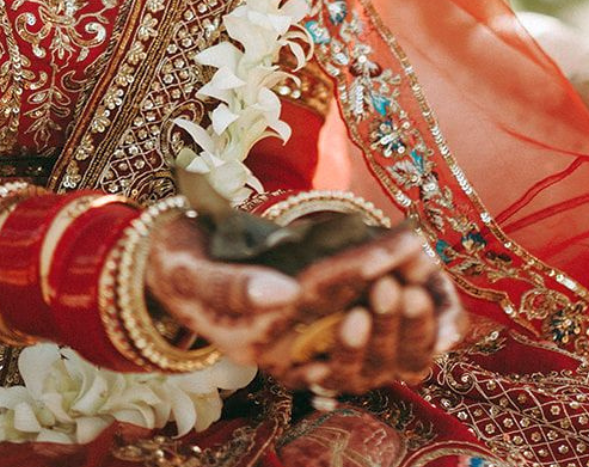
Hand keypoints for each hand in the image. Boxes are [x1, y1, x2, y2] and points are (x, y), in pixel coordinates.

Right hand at [147, 214, 464, 387]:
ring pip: (354, 322)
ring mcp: (293, 343)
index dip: (367, 264)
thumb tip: (284, 292)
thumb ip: (234, 285)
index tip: (407, 240)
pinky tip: (405, 278)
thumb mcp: (190, 271)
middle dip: (389, 277)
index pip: (323, 292)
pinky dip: (380, 303)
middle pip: (347, 307)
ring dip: (391, 296)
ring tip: (422, 260)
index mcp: (256, 336)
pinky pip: (349, 322)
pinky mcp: (301, 332)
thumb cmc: (176, 264)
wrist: (164, 275)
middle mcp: (282, 347)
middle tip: (425, 247)